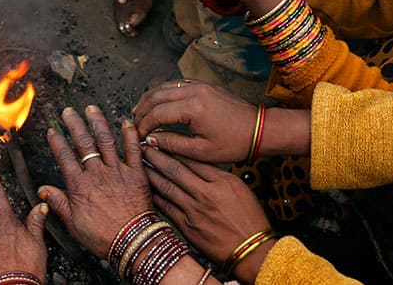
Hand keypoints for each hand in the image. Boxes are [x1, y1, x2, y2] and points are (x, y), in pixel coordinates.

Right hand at [38, 107, 151, 258]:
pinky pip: (134, 150)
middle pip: (83, 143)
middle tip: (68, 112)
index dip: (57, 142)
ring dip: (98, 122)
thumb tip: (43, 190)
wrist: (134, 243)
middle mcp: (97, 174)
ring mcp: (118, 172)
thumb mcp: (73, 223)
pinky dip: (130, 135)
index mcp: (80, 186)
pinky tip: (127, 123)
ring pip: (106, 141)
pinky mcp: (137, 175)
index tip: (52, 131)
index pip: (65, 157)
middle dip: (74, 124)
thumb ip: (58, 203)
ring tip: (91, 109)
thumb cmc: (104, 237)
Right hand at [132, 81, 257, 162]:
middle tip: (134, 124)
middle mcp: (193, 91)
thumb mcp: (201, 151)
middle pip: (156, 96)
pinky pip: (177, 84)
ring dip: (150, 99)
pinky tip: (159, 102)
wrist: (261, 130)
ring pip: (164, 87)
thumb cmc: (235, 143)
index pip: (156, 113)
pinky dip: (164, 92)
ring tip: (140, 112)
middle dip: (142, 110)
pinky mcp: (205, 85)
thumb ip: (172, 144)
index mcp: (192, 108)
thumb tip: (150, 140)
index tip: (138, 137)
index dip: (143, 125)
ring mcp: (200, 85)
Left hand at [143, 147, 274, 283]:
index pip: (191, 160)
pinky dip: (155, 196)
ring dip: (151, 174)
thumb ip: (216, 174)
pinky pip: (166, 208)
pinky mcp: (187, 228)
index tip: (161, 141)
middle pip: (175, 170)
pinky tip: (146, 188)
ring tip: (139, 164)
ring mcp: (195, 212)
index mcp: (222, 182)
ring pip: (166, 187)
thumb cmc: (249, 219)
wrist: (252, 251)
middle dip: (156, 156)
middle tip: (143, 147)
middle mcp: (206, 195)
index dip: (173, 149)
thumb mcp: (239, 188)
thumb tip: (194, 162)